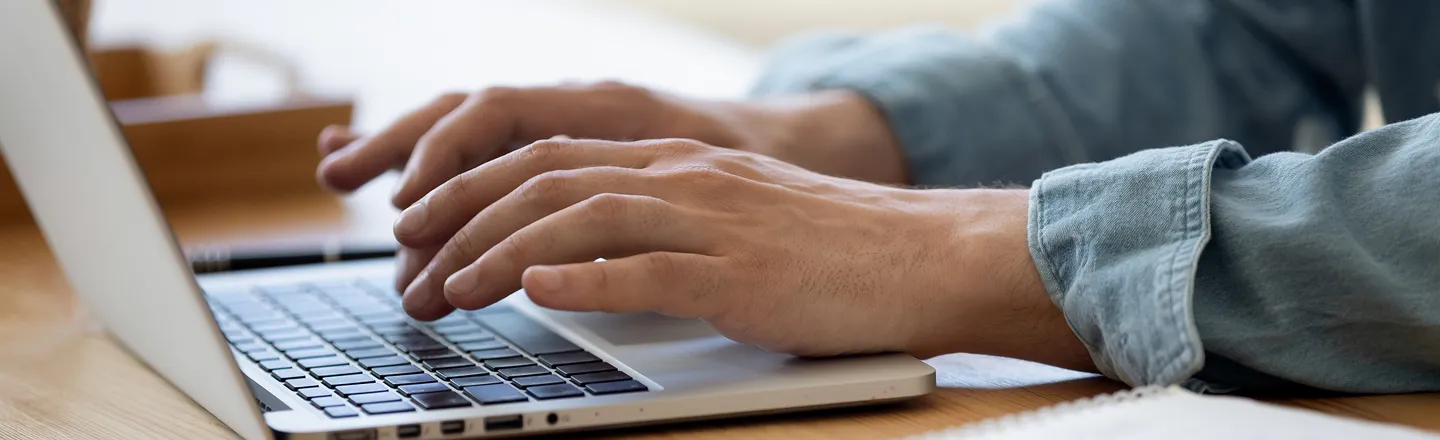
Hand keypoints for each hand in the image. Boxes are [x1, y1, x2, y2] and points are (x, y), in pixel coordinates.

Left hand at [316, 82, 906, 296]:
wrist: (921, 255)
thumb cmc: (829, 251)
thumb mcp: (730, 219)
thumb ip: (655, 227)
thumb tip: (570, 259)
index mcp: (675, 162)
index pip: (547, 158)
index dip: (471, 187)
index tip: (421, 226)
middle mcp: (682, 177)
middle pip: (544, 178)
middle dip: (462, 218)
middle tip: (410, 267)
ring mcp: (710, 221)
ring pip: (580, 218)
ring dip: (500, 254)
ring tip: (449, 290)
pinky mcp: (738, 272)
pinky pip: (648, 269)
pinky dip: (584, 279)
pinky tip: (538, 292)